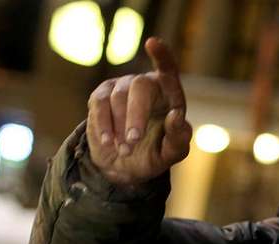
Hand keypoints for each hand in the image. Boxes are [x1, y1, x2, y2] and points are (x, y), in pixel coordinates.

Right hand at [85, 36, 191, 186]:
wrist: (124, 165)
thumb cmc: (154, 153)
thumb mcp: (171, 153)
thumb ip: (178, 139)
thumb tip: (176, 117)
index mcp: (169, 95)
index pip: (168, 70)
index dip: (162, 56)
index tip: (153, 43)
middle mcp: (146, 85)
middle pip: (140, 86)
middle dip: (136, 114)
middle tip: (133, 141)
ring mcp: (122, 88)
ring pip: (118, 97)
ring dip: (120, 127)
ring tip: (125, 150)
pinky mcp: (101, 96)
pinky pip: (99, 103)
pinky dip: (104, 125)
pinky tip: (108, 142)